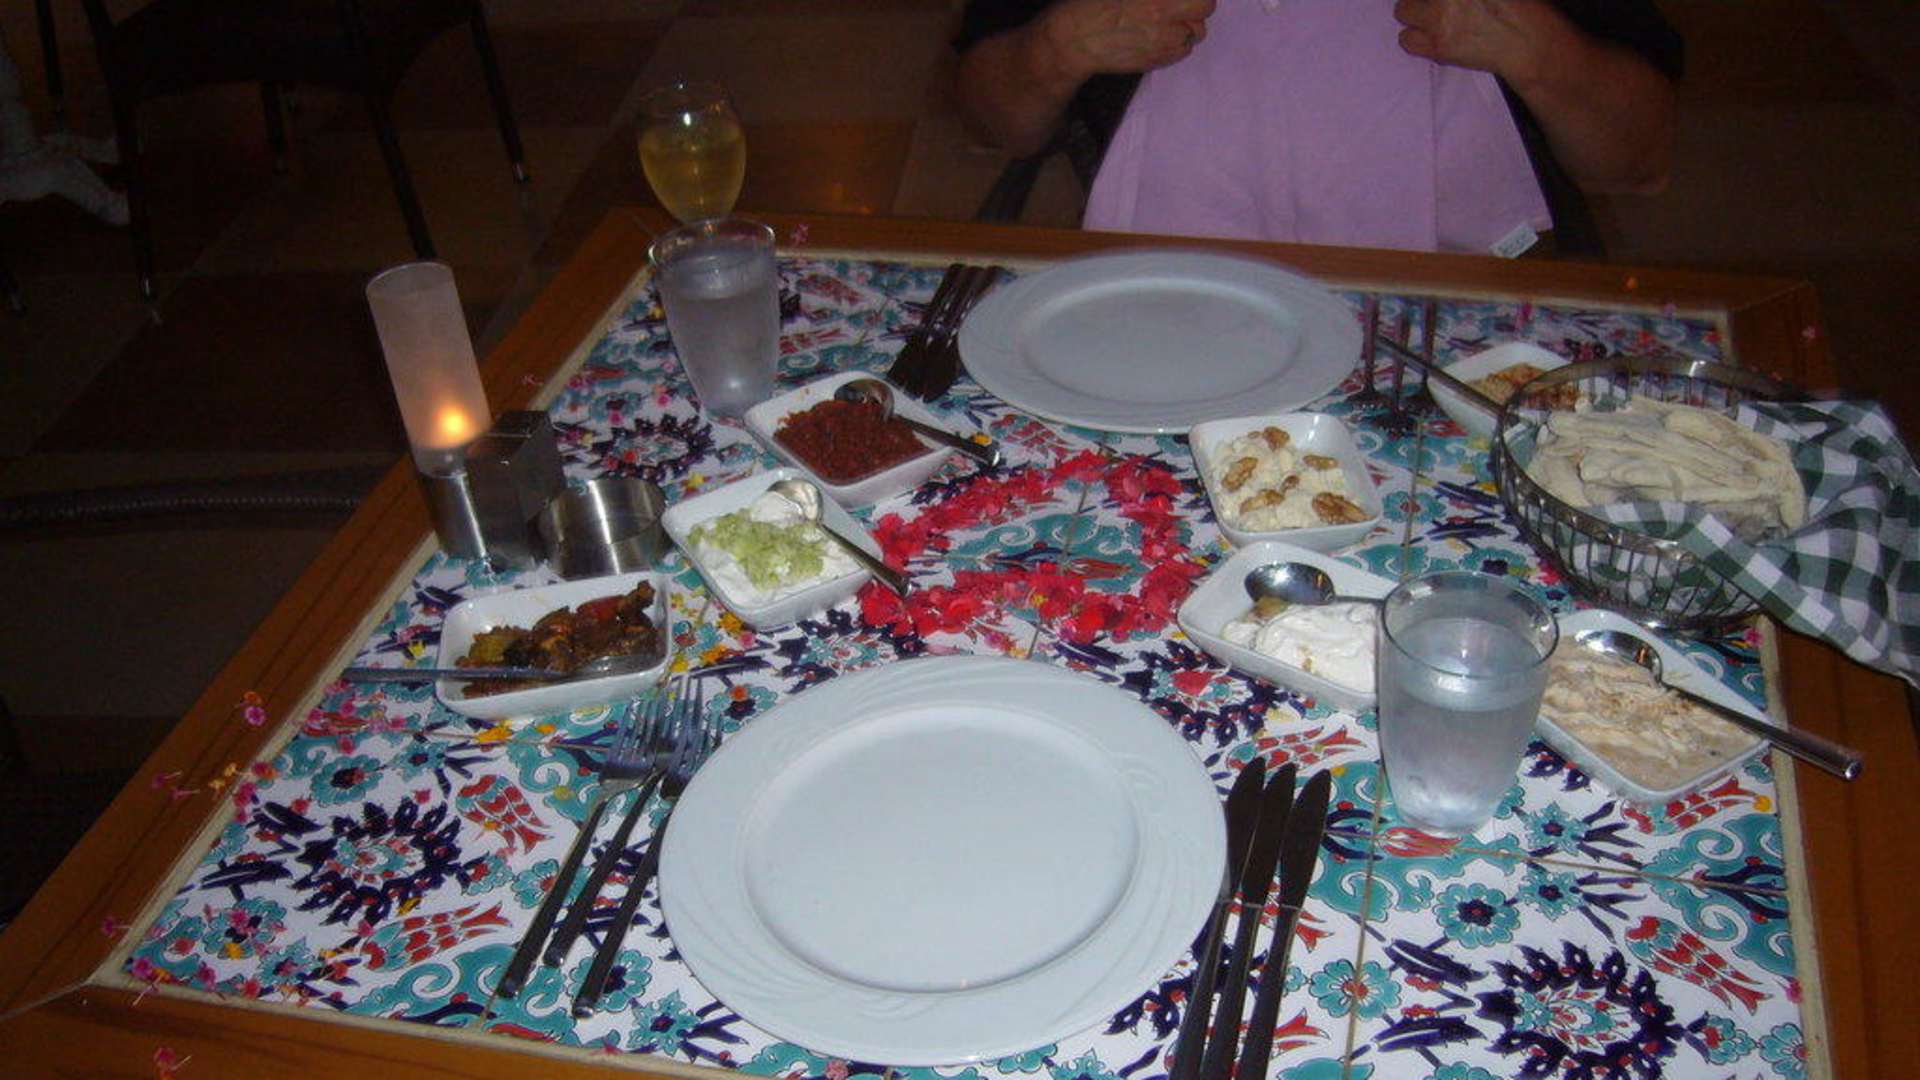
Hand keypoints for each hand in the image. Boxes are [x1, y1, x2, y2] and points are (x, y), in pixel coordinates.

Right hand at [1041, 0, 1215, 78]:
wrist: (1073, 41)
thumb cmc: (1092, 6)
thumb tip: (1167, 0)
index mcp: (1157, 2)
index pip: (1203, 1)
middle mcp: (1164, 24)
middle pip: (1203, 17)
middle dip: (1195, 9)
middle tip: (1179, 5)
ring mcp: (1161, 46)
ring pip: (1193, 37)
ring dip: (1185, 27)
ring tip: (1164, 21)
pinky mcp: (1154, 62)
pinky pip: (1179, 52)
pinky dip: (1174, 44)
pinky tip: (1156, 35)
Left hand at [1392, 0, 1550, 80]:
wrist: (1527, 43)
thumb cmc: (1516, 7)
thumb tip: (1445, 2)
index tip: (1435, 3)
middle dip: (1419, 0)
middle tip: (1433, 5)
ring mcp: (1439, 19)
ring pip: (1402, 11)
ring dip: (1413, 15)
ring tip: (1430, 18)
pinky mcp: (1438, 46)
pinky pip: (1406, 40)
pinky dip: (1415, 37)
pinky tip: (1430, 35)